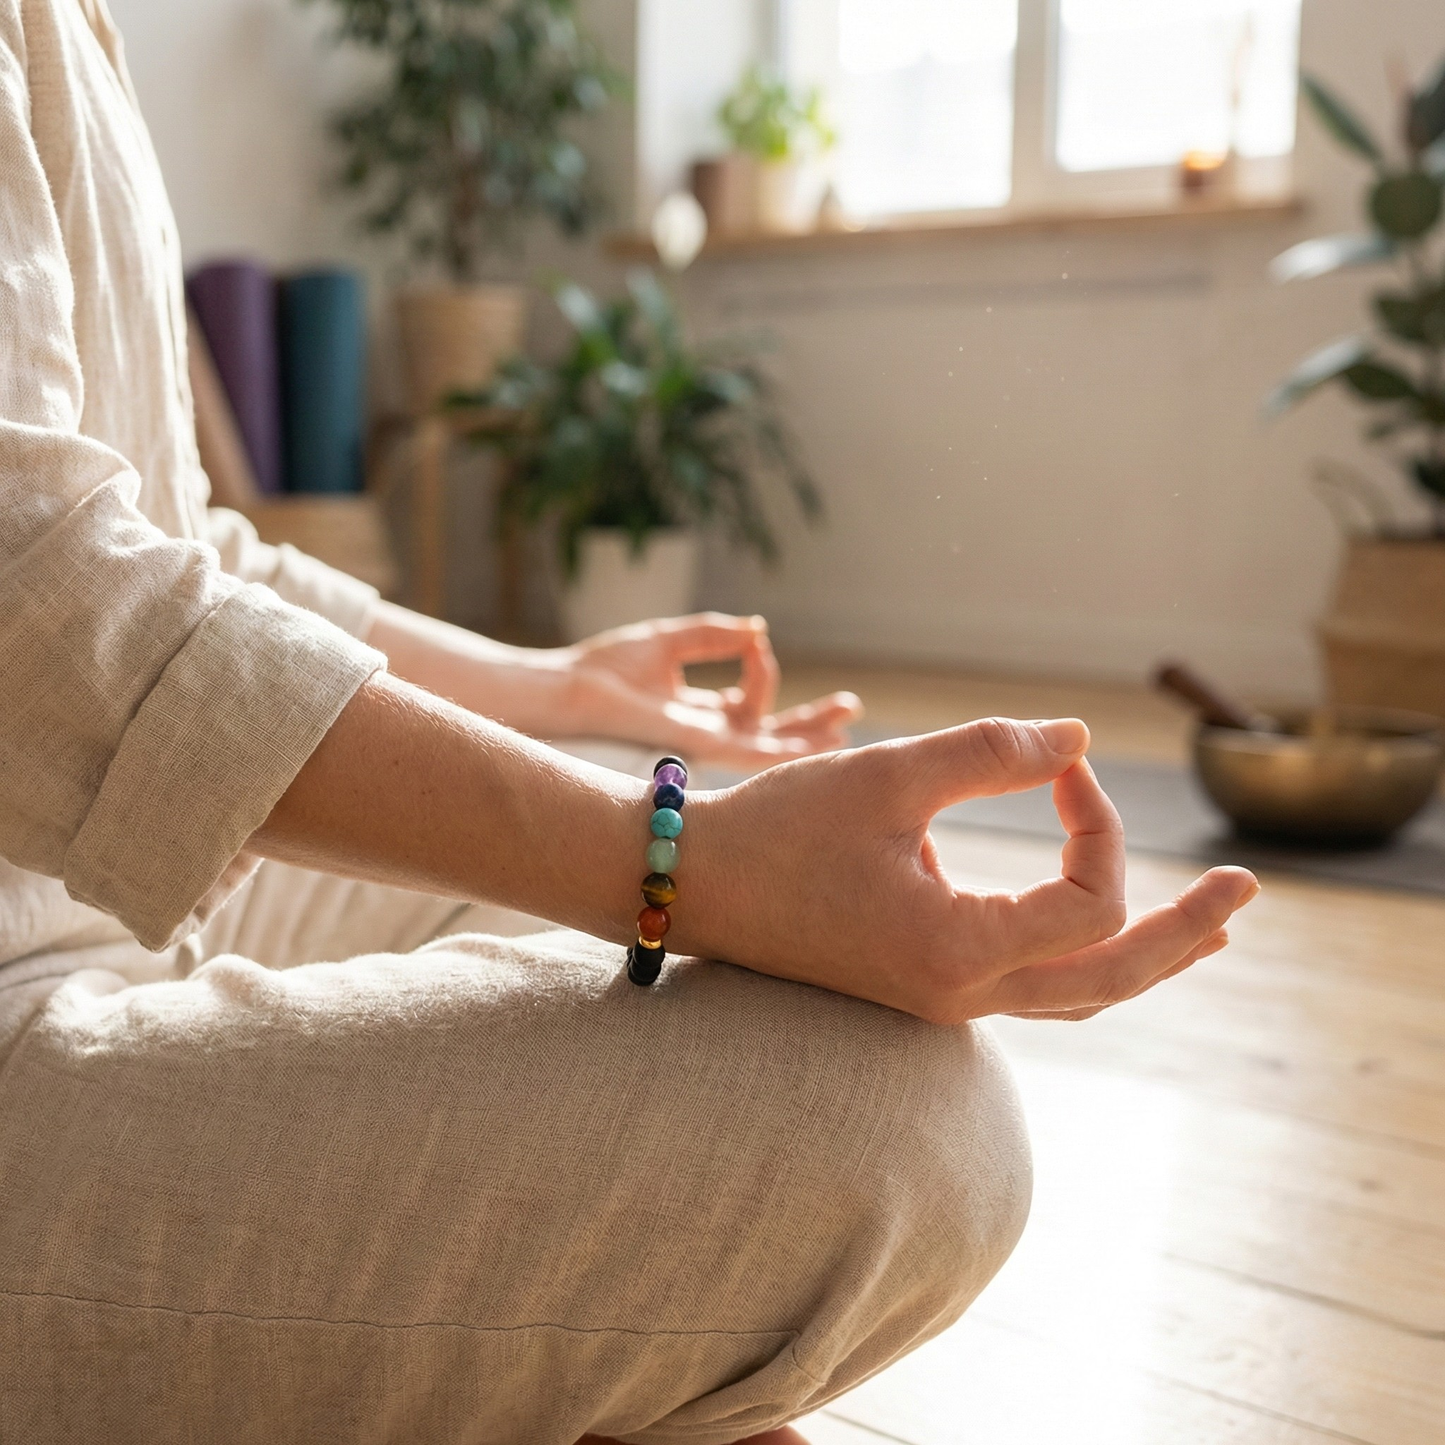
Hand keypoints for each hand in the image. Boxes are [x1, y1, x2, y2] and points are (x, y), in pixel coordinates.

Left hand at [562, 613, 861, 766]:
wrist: (575, 688)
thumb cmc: (608, 667)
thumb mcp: (672, 639)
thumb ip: (715, 634)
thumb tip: (759, 630)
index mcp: (698, 712)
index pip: (749, 701)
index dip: (761, 670)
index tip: (756, 642)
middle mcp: (707, 734)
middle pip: (771, 733)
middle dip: (810, 722)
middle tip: (851, 709)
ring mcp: (706, 744)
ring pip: (770, 748)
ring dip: (809, 737)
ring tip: (848, 728)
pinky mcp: (701, 746)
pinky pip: (752, 751)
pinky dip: (785, 749)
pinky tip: (815, 748)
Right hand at [678, 717, 1258, 1023]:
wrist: (691, 886)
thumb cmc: (777, 832)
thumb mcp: (887, 777)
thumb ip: (990, 752)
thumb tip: (1078, 739)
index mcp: (958, 951)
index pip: (1089, 899)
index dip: (1096, 819)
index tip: (1059, 763)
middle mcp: (961, 994)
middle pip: (1112, 982)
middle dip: (1185, 933)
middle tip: (1245, 890)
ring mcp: (942, 1000)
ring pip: (1076, 994)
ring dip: (1143, 954)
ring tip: (1203, 927)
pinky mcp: (923, 986)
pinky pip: (1033, 986)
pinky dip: (1084, 956)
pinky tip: (1099, 926)